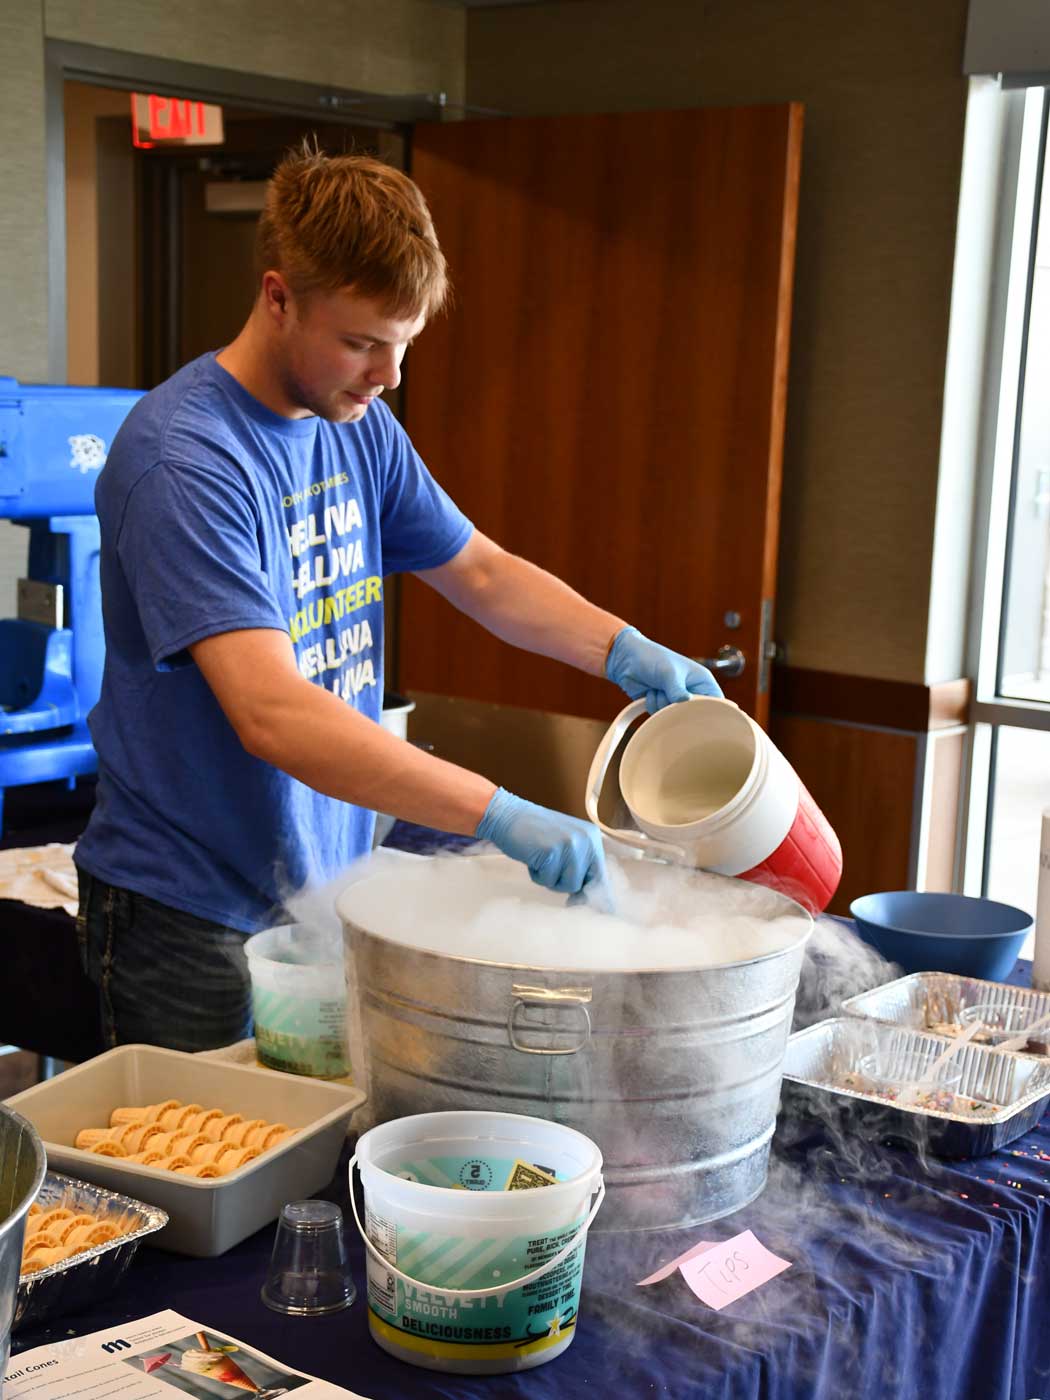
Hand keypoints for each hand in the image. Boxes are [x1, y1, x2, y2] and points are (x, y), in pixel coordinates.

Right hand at [475, 788, 606, 894]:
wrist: (509, 815)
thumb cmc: (536, 834)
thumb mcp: (567, 843)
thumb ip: (581, 863)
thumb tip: (593, 899)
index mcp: (592, 837)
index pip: (602, 876)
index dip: (594, 896)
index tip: (592, 910)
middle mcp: (586, 840)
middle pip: (585, 884)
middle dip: (565, 883)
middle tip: (550, 867)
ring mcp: (570, 845)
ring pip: (568, 885)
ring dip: (550, 879)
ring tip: (541, 859)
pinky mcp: (552, 851)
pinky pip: (548, 880)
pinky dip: (537, 875)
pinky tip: (532, 857)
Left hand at [605, 626, 722, 711]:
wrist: (627, 659)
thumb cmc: (652, 657)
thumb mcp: (668, 672)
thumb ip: (676, 689)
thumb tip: (683, 701)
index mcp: (702, 681)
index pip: (715, 702)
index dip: (709, 710)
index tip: (695, 711)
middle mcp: (691, 692)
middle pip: (693, 714)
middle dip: (676, 705)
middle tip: (668, 693)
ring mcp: (675, 700)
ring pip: (673, 716)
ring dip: (661, 703)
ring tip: (657, 686)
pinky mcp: (661, 705)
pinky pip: (659, 716)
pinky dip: (652, 705)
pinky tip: (649, 691)